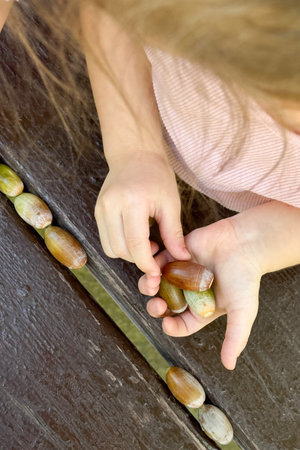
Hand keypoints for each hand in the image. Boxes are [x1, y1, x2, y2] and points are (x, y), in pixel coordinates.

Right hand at [95, 151, 190, 277]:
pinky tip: (134, 235)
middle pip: (120, 250)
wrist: (134, 154)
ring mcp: (100, 208)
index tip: (157, 272)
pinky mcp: (97, 211)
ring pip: (110, 248)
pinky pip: (105, 239)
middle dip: (138, 259)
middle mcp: (111, 206)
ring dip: (128, 253)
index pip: (136, 244)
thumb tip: (182, 258)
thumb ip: (174, 234)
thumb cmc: (156, 175)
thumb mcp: (170, 203)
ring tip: (145, 242)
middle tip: (155, 250)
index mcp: (132, 202)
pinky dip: (120, 244)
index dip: (147, 263)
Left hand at [139, 216, 262, 369]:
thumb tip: (229, 366)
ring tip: (153, 284)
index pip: (180, 324)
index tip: (167, 324)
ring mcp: (181, 273)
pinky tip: (156, 267)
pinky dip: (153, 265)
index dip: (171, 327)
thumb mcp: (242, 312)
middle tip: (157, 305)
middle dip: (155, 307)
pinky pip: (158, 261)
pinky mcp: (176, 254)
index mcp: (200, 309)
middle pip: (163, 305)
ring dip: (149, 286)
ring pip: (156, 284)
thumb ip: (235, 338)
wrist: (246, 244)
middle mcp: (188, 293)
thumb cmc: (245, 278)